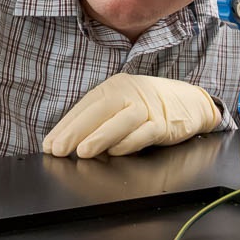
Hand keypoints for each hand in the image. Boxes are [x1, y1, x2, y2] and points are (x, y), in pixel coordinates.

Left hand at [43, 74, 221, 158]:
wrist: (189, 102)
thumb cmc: (149, 106)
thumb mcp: (121, 106)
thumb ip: (99, 121)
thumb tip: (70, 142)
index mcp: (114, 88)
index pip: (85, 106)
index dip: (65, 125)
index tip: (50, 144)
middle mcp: (130, 93)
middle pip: (100, 109)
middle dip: (76, 130)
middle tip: (58, 148)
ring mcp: (148, 107)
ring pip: (122, 120)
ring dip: (101, 136)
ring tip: (82, 152)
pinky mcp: (164, 123)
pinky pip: (145, 132)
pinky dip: (130, 143)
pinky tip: (115, 152)